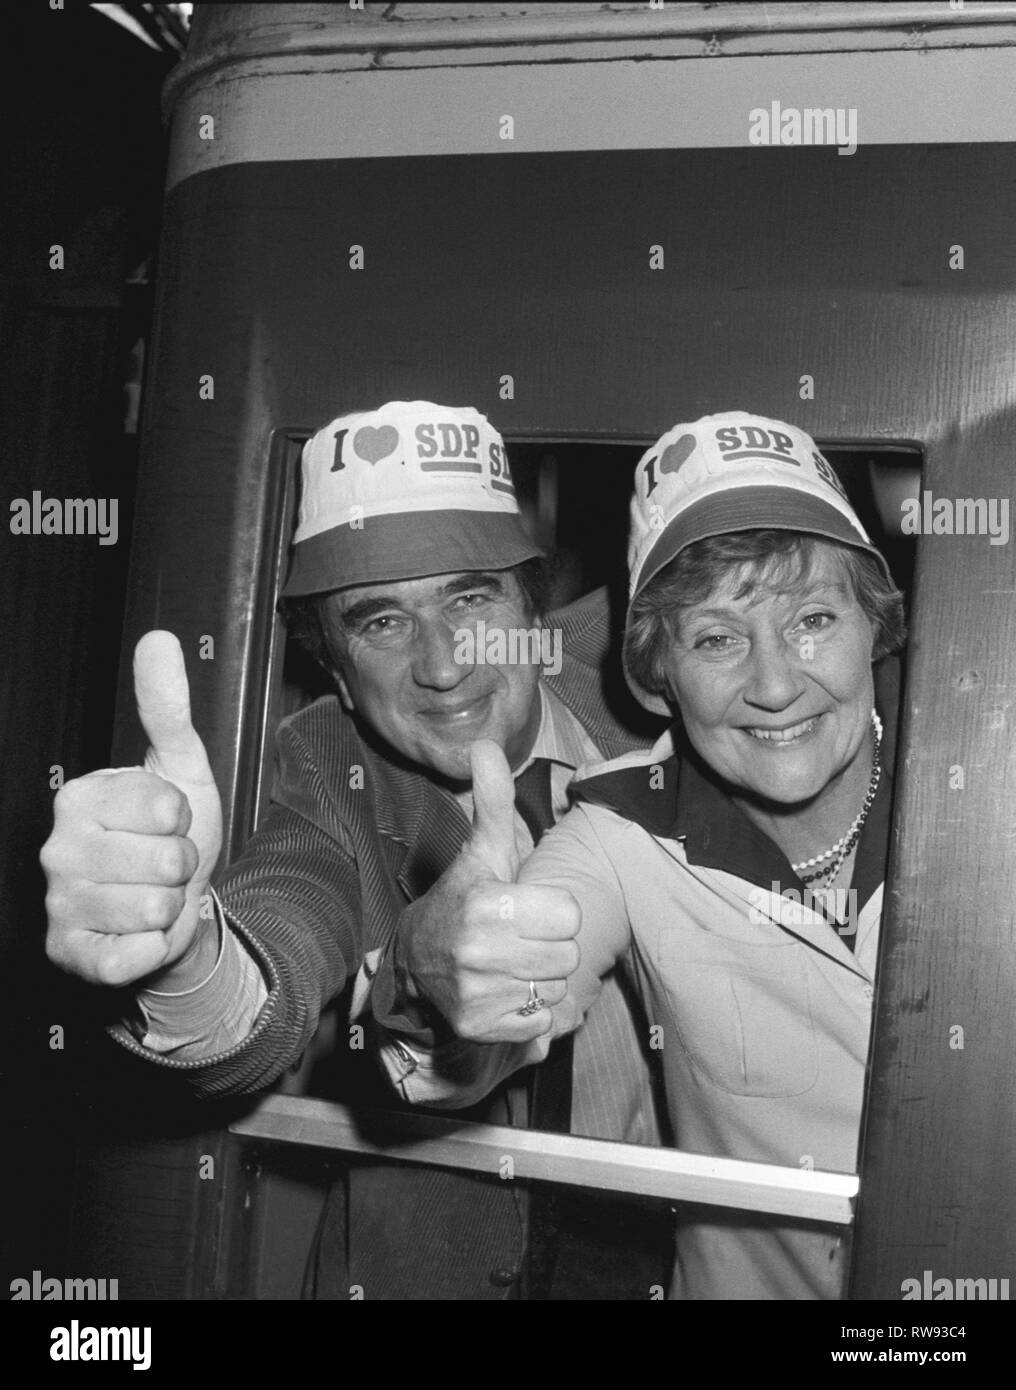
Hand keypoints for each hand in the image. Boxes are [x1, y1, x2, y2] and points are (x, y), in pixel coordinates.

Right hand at [41, 631, 222, 988]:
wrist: (170, 905)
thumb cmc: (169, 836)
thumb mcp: (179, 767)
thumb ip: (166, 707)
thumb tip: (157, 641)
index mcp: (82, 797)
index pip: (167, 807)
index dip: (184, 819)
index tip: (169, 822)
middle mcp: (59, 848)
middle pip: (167, 861)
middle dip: (182, 865)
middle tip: (163, 864)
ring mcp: (60, 902)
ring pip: (155, 907)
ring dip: (170, 906)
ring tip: (153, 895)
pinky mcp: (71, 953)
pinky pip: (132, 954)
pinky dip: (151, 946)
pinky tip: (137, 931)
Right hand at [398, 739, 579, 1042]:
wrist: (414, 960)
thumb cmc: (465, 898)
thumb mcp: (482, 850)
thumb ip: (493, 800)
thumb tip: (484, 744)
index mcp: (485, 903)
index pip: (569, 914)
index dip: (555, 909)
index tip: (529, 905)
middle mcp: (477, 952)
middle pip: (568, 955)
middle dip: (551, 945)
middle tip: (522, 936)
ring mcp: (476, 994)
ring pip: (557, 989)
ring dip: (542, 978)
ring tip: (513, 962)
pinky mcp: (478, 1027)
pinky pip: (542, 1022)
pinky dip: (530, 1010)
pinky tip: (505, 990)